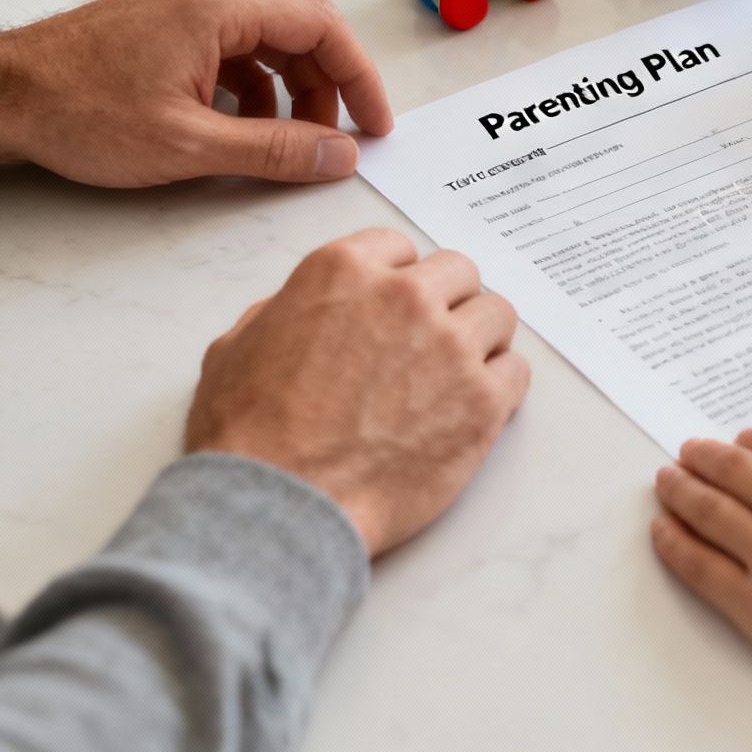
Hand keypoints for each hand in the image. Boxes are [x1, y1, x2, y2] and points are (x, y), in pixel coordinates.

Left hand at [0, 0, 393, 185]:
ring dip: (287, 90)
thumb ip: (276, 150)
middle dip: (324, 89)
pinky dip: (250, 84)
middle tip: (330, 143)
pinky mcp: (157, 20)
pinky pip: (227, 45)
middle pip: (296, 29)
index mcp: (217, 4)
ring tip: (284, 143)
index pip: (321, 26)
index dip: (359, 78)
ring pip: (262, 39)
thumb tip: (339, 155)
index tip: (373, 126)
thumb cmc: (77, 114)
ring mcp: (177, 0)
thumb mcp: (189, 145)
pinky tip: (236, 126)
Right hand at [185, 228, 528, 554]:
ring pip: (497, 314)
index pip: (399, 247)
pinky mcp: (482, 400)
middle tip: (431, 342)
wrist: (283, 504)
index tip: (397, 306)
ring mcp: (450, 346)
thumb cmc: (250, 436)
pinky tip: (473, 406)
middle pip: (458, 273)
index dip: (397, 279)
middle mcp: (404, 297)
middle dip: (446, 302)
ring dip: (481, 339)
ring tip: (456, 374)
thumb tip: (299, 311)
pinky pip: (517, 371)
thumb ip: (278, 313)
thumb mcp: (234, 349)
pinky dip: (501, 386)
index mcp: (343, 271)